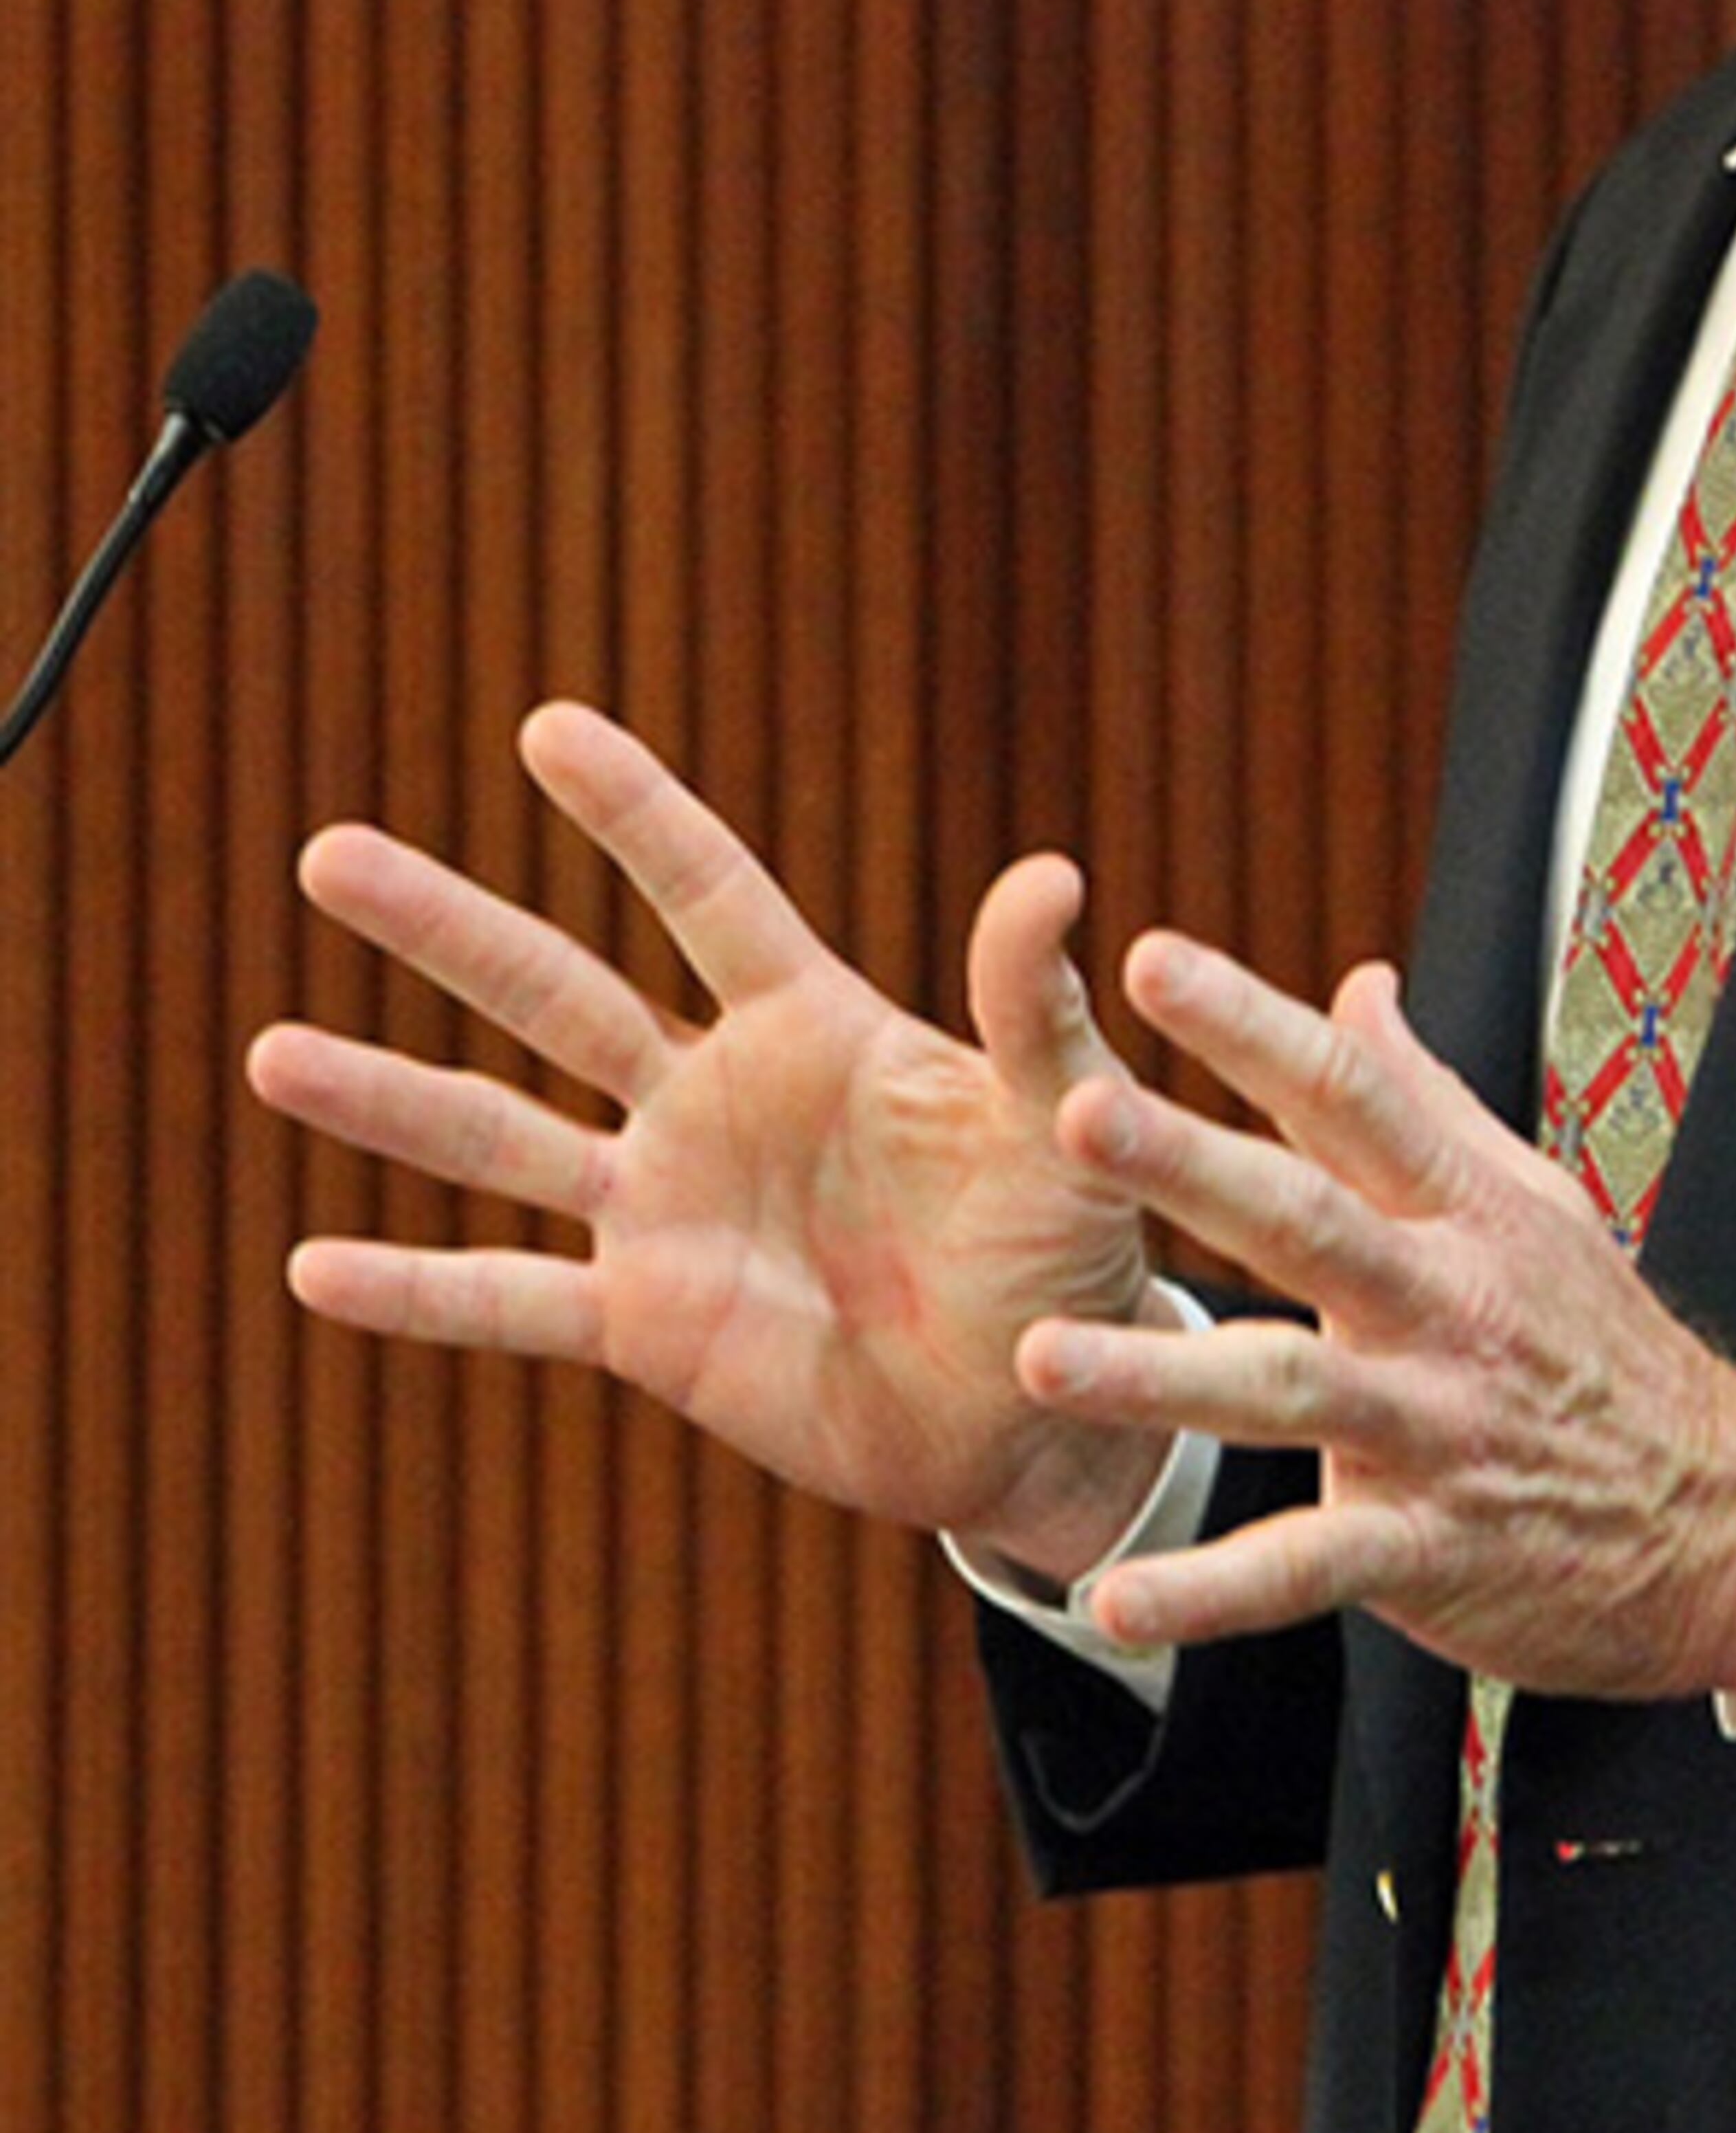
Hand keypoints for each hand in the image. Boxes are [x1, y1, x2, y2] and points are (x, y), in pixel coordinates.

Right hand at [246, 701, 1170, 1581]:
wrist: (1038, 1406)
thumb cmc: (1069, 1245)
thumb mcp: (1062, 1118)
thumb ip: (1033, 1007)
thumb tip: (1054, 875)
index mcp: (812, 1027)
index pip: (706, 891)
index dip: (633, 811)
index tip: (545, 725)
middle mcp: (715, 1099)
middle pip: (557, 988)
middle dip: (445, 924)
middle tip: (327, 854)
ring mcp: (669, 1211)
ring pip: (500, 1135)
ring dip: (387, 1094)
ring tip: (269, 1049)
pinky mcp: (650, 1327)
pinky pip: (510, 1302)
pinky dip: (414, 1289)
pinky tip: (310, 1264)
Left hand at [1012, 935, 1735, 1701]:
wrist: (1722, 1522)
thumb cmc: (1599, 1344)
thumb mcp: (1531, 1201)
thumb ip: (1425, 1095)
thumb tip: (1359, 983)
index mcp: (1461, 1210)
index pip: (1349, 1092)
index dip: (1253, 1023)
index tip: (1152, 959)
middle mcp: (1442, 1303)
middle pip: (1303, 1217)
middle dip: (1187, 1164)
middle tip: (1074, 1113)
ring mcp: (1433, 1426)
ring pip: (1285, 1390)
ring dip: (1160, 1376)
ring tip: (1039, 1358)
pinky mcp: (1428, 1547)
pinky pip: (1306, 1570)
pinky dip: (1210, 1593)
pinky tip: (1113, 1601)